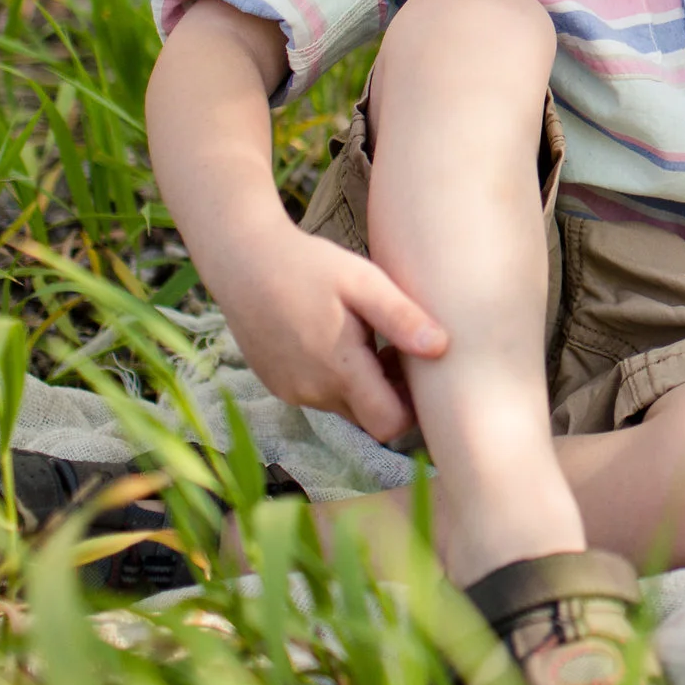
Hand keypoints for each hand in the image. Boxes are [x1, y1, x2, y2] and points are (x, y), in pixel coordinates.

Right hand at [198, 222, 449, 443]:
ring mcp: (290, 391)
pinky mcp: (277, 383)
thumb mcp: (363, 282)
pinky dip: (334, 378)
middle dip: (389, 394)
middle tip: (394, 347)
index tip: (415, 370)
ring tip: (366, 336)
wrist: (242, 259)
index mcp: (340, 371)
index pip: (389, 425)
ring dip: (362, 384)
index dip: (412, 406)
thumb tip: (442, 348)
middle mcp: (312, 392)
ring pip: (343, 406)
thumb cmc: (308, 265)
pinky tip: (335, 337)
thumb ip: (402, 317)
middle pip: (368, 418)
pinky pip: (318, 395)